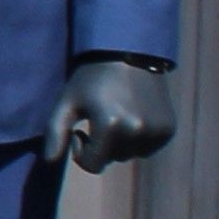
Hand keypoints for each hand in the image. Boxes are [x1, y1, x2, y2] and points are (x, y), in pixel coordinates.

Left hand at [54, 55, 178, 170]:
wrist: (130, 53)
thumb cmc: (92, 78)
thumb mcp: (68, 101)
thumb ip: (55, 132)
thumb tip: (49, 161)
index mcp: (110, 125)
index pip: (93, 165)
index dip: (81, 151)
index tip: (80, 131)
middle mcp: (136, 131)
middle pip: (112, 159)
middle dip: (101, 145)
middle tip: (98, 118)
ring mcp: (156, 131)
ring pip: (130, 154)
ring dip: (120, 143)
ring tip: (116, 115)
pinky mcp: (168, 129)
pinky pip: (148, 147)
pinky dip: (138, 139)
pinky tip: (133, 116)